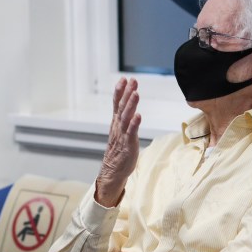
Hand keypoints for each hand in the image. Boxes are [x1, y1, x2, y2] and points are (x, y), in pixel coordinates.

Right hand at [96, 78, 140, 206]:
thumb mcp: (121, 133)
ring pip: (126, 117)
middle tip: (131, 81)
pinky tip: (138, 115)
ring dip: (130, 105)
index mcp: (116, 123)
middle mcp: (118, 127)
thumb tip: (131, 110)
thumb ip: (125, 121)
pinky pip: (131, 133)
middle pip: (121, 107)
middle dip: (126, 93)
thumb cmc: (119, 152)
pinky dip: (134, 124)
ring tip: (135, 93)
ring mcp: (122, 136)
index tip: (124, 79)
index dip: (120, 91)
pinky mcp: (128, 145)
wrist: (113, 172)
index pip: (116, 104)